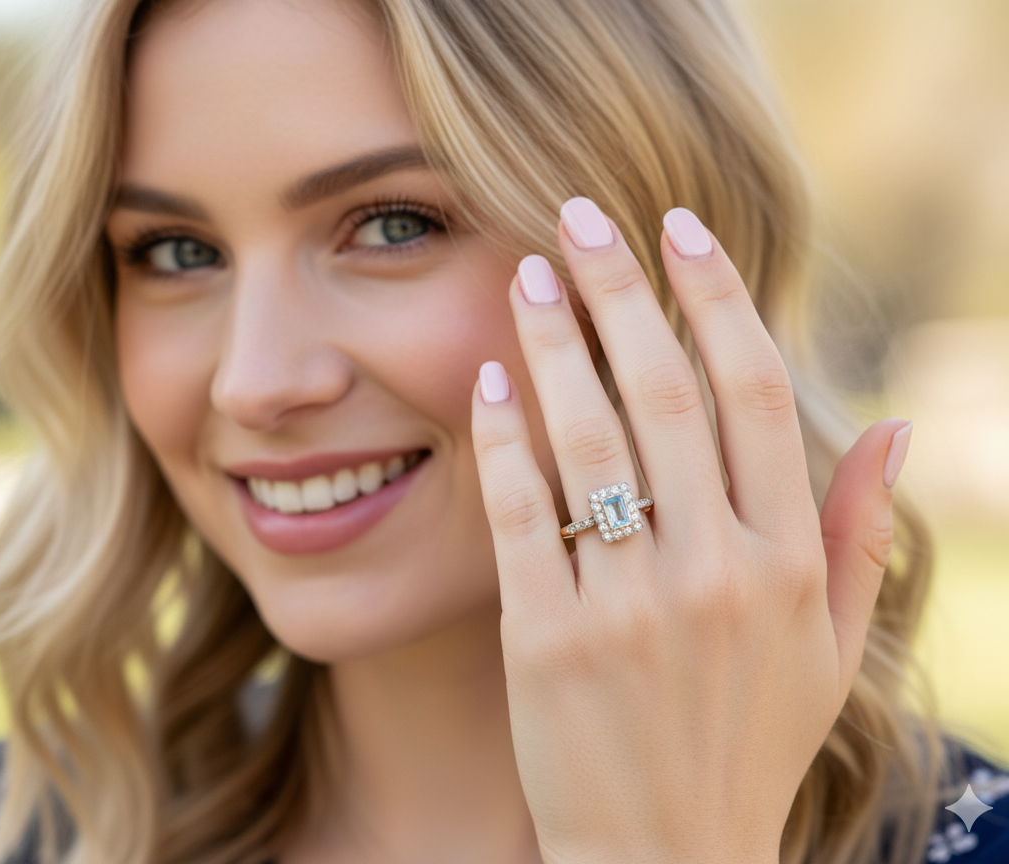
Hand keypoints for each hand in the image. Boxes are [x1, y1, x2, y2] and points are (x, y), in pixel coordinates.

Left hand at [471, 200, 909, 863]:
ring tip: (528, 274)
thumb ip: (858, 535)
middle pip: (665, 391)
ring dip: (556, 341)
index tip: (679, 231)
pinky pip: (523, 515)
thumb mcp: (831, 649)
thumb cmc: (748, 743)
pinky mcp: (547, 640)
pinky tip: (489, 380)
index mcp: (788, 562)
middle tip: (579, 216)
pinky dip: (504, 439)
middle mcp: (716, 572)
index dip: (716, 299)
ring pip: (589, 437)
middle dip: (621, 288)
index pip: (755, 393)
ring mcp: (629, 606)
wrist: (665, 858)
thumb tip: (898, 425)